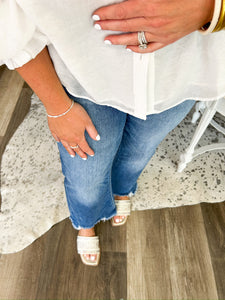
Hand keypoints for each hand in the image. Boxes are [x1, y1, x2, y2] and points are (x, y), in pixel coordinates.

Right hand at [48, 101, 99, 158]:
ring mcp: (60, 135)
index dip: (89, 151)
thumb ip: (92, 131)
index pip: (85, 147)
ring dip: (70, 151)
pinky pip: (57, 138)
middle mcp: (69, 139)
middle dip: (81, 153)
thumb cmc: (74, 112)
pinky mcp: (54, 130)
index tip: (91, 154)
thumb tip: (97, 138)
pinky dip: (59, 142)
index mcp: (78, 137)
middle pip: (76, 148)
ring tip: (72, 155)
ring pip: (66, 146)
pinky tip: (60, 142)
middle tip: (84, 158)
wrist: (59, 106)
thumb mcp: (87, 121)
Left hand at [93, 0, 213, 52]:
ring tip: (107, 40)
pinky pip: (148, 48)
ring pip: (133, 38)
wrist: (205, 6)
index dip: (107, 13)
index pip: (122, 10)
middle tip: (97, 25)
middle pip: (125, 24)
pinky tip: (128, 48)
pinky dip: (137, 49)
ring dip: (117, 39)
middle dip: (108, 25)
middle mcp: (153, 22)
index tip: (97, 15)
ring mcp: (159, 33)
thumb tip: (128, 0)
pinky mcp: (166, 41)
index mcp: (151, 5)